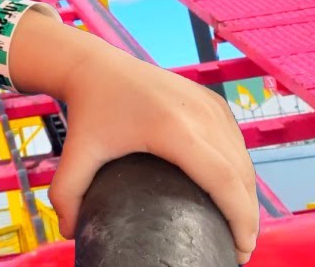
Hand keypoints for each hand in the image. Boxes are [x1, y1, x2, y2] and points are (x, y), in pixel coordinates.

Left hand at [46, 46, 258, 263]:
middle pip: (241, 174)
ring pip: (244, 159)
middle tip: (238, 251)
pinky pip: (237, 143)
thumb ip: (67, 194)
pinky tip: (234, 194)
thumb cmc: (88, 111)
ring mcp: (211, 104)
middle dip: (247, 217)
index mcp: (174, 129)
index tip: (240, 251)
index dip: (240, 219)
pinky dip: (241, 172)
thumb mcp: (76, 153)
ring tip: (238, 229)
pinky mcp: (213, 100)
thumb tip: (70, 232)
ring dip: (247, 196)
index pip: (224, 180)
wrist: (96, 66)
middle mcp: (201, 114)